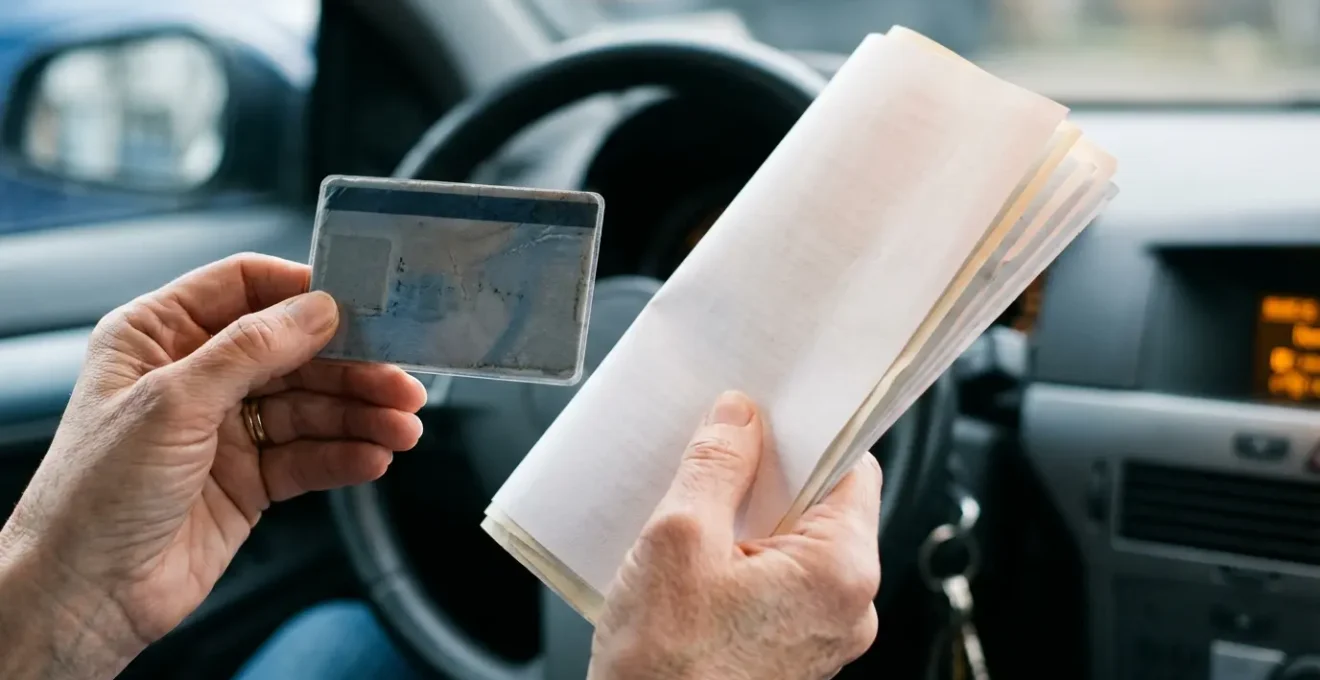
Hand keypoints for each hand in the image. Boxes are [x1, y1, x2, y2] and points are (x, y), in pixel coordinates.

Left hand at [0, 254, 426, 678]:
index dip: (302, 292)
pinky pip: (310, 457)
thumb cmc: (95, 494)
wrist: (86, 594)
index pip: (243, 288)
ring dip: (360, 415)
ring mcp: (226, 429)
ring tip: (402, 427)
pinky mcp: (250, 478)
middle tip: (399, 380)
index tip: (360, 302)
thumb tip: (317, 309)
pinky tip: (373, 457)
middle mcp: (196, 376)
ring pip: (311, 407)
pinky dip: (345, 456)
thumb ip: (250, 350)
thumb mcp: (173, 402)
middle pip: (293, 352)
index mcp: (158, 336)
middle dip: (351, 367)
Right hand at [589, 391, 881, 679]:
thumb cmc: (664, 670)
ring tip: (695, 512)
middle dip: (766, 477)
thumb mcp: (677, 539)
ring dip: (747, 521)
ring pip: (794, 546)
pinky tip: (695, 558)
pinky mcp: (789, 654)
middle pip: (821, 506)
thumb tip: (738, 417)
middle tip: (714, 458)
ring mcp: (820, 636)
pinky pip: (777, 584)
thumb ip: (715, 465)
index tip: (768, 411)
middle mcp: (847, 608)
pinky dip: (742, 561)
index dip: (807, 432)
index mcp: (841, 572)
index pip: (851, 467)